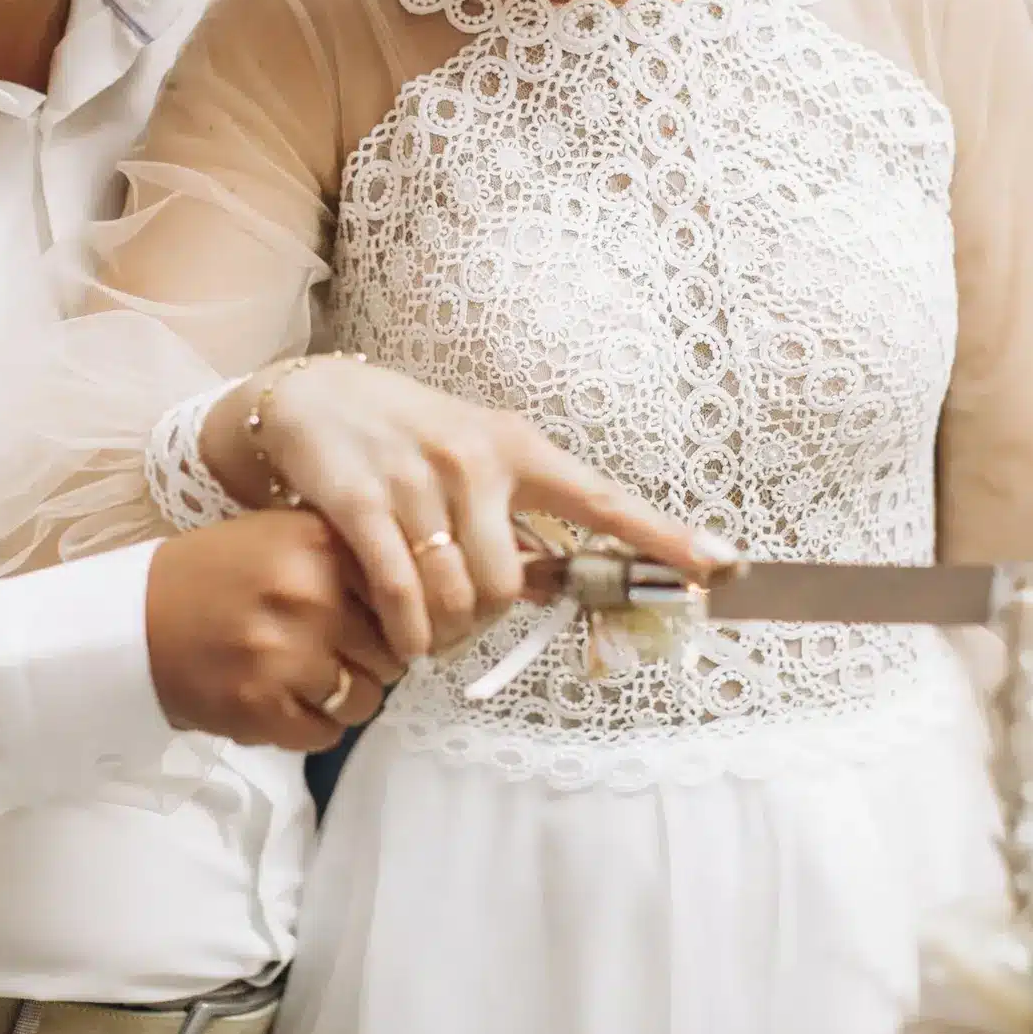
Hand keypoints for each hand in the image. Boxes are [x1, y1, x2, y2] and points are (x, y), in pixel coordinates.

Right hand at [146, 510, 400, 751]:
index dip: (403, 616)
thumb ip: (355, 554)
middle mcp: (308, 595)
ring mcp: (283, 654)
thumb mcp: (290, 535)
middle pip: (395, 652)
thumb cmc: (222, 575)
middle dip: (376, 660)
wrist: (134, 618)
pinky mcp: (257, 706)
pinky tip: (291, 704)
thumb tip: (427, 597)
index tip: (387, 625)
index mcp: (321, 544)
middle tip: (343, 656)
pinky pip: (325, 735)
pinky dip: (315, 727)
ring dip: (348, 698)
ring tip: (317, 681)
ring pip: (365, 700)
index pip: (406, 594)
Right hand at [212, 358, 732, 663]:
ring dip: (445, 634)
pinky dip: (409, 631)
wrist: (314, 397)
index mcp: (519, 448)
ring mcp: (419, 480)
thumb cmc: (408, 434)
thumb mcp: (475, 457)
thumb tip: (555, 584)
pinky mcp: (362, 502)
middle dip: (488, 621)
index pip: (604, 499)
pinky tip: (404, 636)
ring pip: (459, 595)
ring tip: (429, 631)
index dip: (663, 537)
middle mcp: (476, 461)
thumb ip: (516, 514)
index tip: (718, 564)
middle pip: (512, 583)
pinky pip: (402, 593)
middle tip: (464, 626)